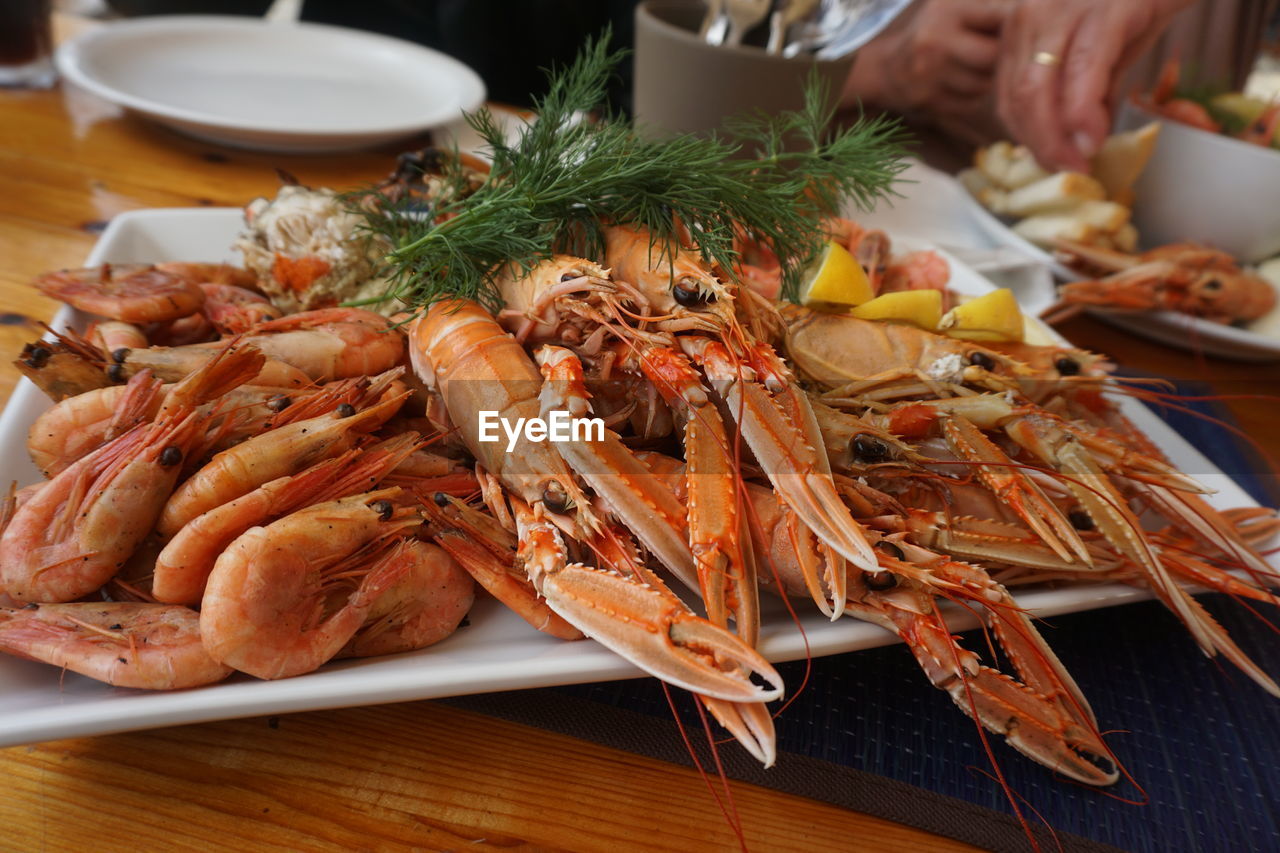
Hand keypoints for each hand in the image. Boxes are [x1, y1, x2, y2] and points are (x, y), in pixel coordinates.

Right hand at [843, 0, 1012, 125]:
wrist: (889, 68)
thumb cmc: (937, 31)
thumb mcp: (956, 7)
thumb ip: (993, 9)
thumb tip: (1042, 11)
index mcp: (948, 9)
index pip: (1002, 18)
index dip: (1018, 27)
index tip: (1027, 30)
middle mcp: (935, 40)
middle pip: (993, 56)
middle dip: (1002, 57)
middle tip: (1003, 53)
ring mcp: (930, 73)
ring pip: (984, 82)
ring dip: (990, 78)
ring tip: (978, 66)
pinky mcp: (929, 100)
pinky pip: (971, 101)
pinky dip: (975, 95)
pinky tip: (965, 83)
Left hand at [995, 0, 1193, 170]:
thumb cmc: (1138, 2)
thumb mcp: (1101, 54)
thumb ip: (1085, 97)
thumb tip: (1077, 145)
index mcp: (1022, 27)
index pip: (1008, 96)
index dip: (1027, 139)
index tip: (1050, 166)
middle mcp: (1031, 13)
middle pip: (1019, 98)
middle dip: (1041, 146)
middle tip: (1068, 172)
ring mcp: (1062, 8)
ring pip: (1039, 89)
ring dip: (1058, 138)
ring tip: (1081, 162)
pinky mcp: (1107, 8)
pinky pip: (1084, 70)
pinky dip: (1084, 112)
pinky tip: (1095, 137)